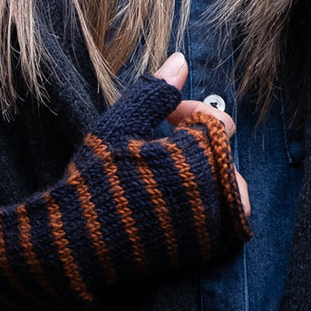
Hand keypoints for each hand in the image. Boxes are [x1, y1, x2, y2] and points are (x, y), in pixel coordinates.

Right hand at [0, 55, 251, 310]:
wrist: (76, 244)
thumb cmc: (96, 176)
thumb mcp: (121, 123)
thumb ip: (157, 90)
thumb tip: (181, 60)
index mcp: (198, 156)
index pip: (219, 122)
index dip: (192, 113)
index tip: (166, 118)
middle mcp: (213, 190)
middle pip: (228, 156)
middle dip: (202, 146)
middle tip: (164, 147)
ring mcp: (210, 225)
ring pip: (233, 191)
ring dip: (211, 177)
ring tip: (175, 173)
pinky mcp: (201, 250)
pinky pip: (224, 223)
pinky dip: (210, 208)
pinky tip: (176, 200)